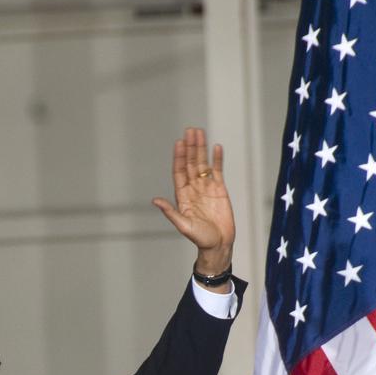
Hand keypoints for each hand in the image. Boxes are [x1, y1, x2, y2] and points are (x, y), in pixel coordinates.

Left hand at [151, 127, 235, 276]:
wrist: (218, 244)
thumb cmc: (199, 238)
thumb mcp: (183, 225)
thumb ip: (170, 212)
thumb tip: (155, 200)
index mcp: (182, 195)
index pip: (180, 172)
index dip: (179, 157)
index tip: (179, 143)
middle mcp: (193, 189)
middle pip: (191, 164)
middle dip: (191, 147)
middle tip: (190, 130)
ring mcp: (206, 188)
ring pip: (203, 164)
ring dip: (201, 149)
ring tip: (200, 133)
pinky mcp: (220, 190)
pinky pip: (218, 171)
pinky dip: (217, 159)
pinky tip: (216, 147)